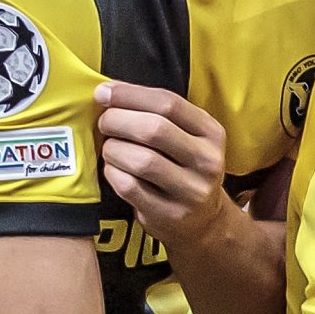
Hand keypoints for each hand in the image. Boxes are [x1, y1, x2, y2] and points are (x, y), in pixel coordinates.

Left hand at [94, 82, 236, 249]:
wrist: (203, 220)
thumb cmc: (183, 168)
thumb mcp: (187, 137)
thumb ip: (156, 114)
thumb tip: (106, 93)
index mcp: (212, 133)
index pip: (168, 103)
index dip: (129, 94)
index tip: (102, 93)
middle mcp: (207, 161)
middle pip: (153, 129)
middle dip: (117, 121)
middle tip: (104, 123)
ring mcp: (191, 190)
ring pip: (140, 160)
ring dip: (113, 150)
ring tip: (110, 149)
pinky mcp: (170, 214)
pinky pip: (129, 187)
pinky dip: (113, 173)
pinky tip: (115, 170)